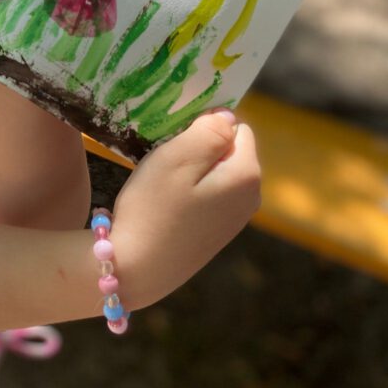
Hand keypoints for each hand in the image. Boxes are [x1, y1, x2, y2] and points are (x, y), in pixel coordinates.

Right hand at [109, 110, 260, 308]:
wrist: (136, 270)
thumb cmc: (153, 209)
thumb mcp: (177, 158)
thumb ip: (209, 131)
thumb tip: (227, 117)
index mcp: (247, 174)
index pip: (236, 127)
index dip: (205, 127)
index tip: (175, 141)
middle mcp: (251, 197)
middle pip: (228, 150)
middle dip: (198, 149)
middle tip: (165, 162)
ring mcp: (235, 218)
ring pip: (215, 172)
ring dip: (190, 170)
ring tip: (161, 184)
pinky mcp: (217, 233)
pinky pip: (208, 195)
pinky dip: (188, 192)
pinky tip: (165, 204)